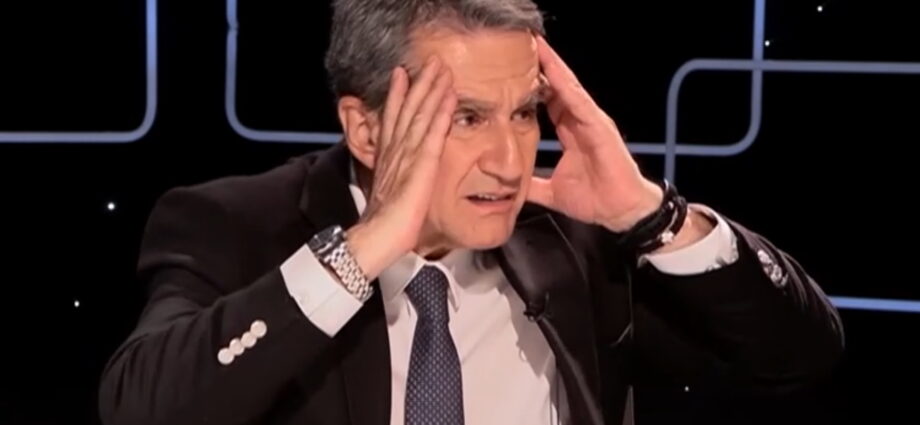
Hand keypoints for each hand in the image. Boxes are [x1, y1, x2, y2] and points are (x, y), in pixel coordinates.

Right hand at [346, 56, 456, 279]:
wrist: (374, 240)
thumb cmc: (384, 229)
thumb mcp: (389, 200)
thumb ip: (395, 185)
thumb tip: (398, 186)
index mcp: (388, 160)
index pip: (394, 121)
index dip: (398, 96)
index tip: (402, 75)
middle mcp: (395, 153)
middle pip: (407, 111)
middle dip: (418, 84)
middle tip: (429, 62)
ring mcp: (407, 158)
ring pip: (420, 116)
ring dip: (431, 91)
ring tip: (441, 70)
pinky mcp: (421, 168)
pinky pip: (433, 135)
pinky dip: (440, 114)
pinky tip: (449, 98)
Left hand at [526, 36, 664, 232]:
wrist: (621, 211)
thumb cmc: (595, 199)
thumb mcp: (553, 191)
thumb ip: (533, 185)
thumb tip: (511, 187)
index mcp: (570, 132)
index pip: (548, 102)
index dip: (533, 86)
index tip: (513, 71)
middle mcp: (581, 122)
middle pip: (558, 87)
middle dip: (541, 67)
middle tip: (521, 45)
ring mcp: (592, 121)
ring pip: (568, 88)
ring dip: (553, 66)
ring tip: (536, 46)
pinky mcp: (600, 127)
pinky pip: (579, 102)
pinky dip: (566, 85)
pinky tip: (553, 70)